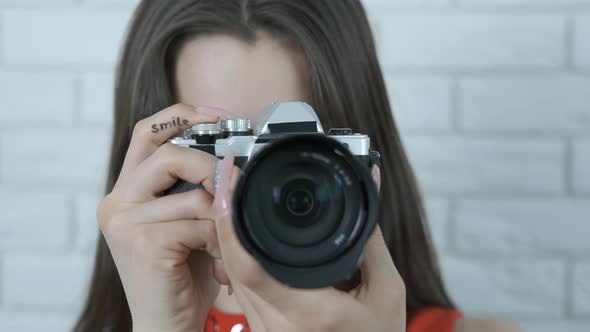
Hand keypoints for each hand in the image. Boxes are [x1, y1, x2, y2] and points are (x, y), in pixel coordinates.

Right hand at [96, 104, 233, 331]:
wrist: (168, 324)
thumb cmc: (183, 275)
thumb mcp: (191, 222)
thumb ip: (199, 189)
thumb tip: (230, 158)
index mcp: (127, 191)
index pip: (147, 133)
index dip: (182, 115)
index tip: (220, 117)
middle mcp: (116, 201)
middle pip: (167, 151)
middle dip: (210, 165)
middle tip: (232, 183)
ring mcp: (124, 221)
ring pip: (192, 191)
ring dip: (221, 218)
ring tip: (224, 245)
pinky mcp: (142, 242)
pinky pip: (199, 221)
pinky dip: (219, 241)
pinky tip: (218, 266)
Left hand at [213, 154, 405, 331]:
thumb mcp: (387, 291)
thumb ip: (371, 240)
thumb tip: (369, 186)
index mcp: (309, 313)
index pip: (251, 267)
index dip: (230, 225)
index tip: (228, 184)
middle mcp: (277, 325)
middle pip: (232, 265)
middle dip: (223, 216)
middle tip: (227, 176)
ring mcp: (265, 330)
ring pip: (231, 275)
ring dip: (225, 233)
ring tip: (230, 193)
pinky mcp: (262, 330)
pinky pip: (239, 288)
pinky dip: (236, 255)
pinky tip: (239, 230)